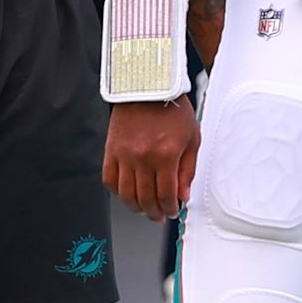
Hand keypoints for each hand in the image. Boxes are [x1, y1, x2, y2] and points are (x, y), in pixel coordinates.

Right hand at [103, 98, 200, 220]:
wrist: (148, 87)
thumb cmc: (172, 108)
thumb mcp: (192, 137)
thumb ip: (187, 169)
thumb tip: (184, 194)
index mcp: (166, 155)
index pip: (166, 195)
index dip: (170, 208)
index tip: (172, 211)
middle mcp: (143, 158)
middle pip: (145, 199)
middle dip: (154, 212)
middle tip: (158, 215)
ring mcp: (124, 156)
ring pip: (126, 195)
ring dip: (136, 207)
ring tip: (144, 208)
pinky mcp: (110, 151)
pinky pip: (110, 180)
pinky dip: (118, 192)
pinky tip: (127, 193)